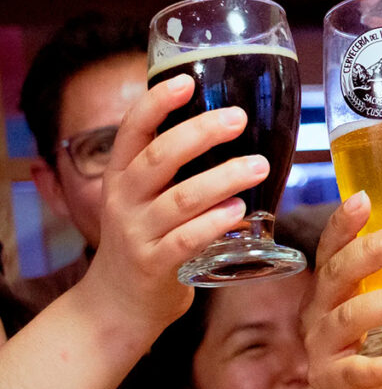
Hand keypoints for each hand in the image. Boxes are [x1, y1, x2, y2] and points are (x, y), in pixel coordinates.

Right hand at [82, 74, 269, 335]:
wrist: (116, 306)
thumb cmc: (145, 240)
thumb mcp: (145, 198)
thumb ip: (174, 168)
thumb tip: (227, 125)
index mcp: (122, 176)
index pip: (133, 130)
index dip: (156, 104)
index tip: (186, 82)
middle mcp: (125, 200)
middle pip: (159, 158)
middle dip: (199, 133)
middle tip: (238, 118)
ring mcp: (138, 234)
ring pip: (179, 199)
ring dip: (222, 179)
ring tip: (258, 165)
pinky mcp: (154, 266)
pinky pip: (185, 241)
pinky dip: (213, 223)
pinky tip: (239, 211)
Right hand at [301, 191, 381, 388]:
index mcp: (332, 285)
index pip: (332, 246)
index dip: (344, 222)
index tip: (364, 198)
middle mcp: (318, 311)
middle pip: (338, 273)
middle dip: (372, 252)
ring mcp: (323, 348)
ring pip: (349, 319)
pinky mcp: (335, 383)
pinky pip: (357, 371)